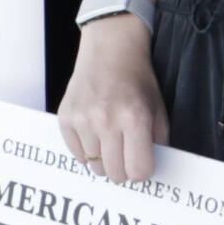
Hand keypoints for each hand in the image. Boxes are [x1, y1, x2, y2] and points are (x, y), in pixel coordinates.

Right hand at [56, 19, 165, 183]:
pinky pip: (77, 154)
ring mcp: (83, 120)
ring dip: (104, 159)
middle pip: (115, 174)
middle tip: (126, 154)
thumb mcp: (158, 109)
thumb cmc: (136, 80)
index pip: (138, 171)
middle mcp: (106, 121)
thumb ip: (157, 142)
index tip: (142, 163)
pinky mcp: (66, 118)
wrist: (109, 50)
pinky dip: (87, 151)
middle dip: (123, 169)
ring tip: (110, 140)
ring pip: (94, 166)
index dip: (142, 171)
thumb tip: (147, 169)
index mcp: (135, 119)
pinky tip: (95, 134)